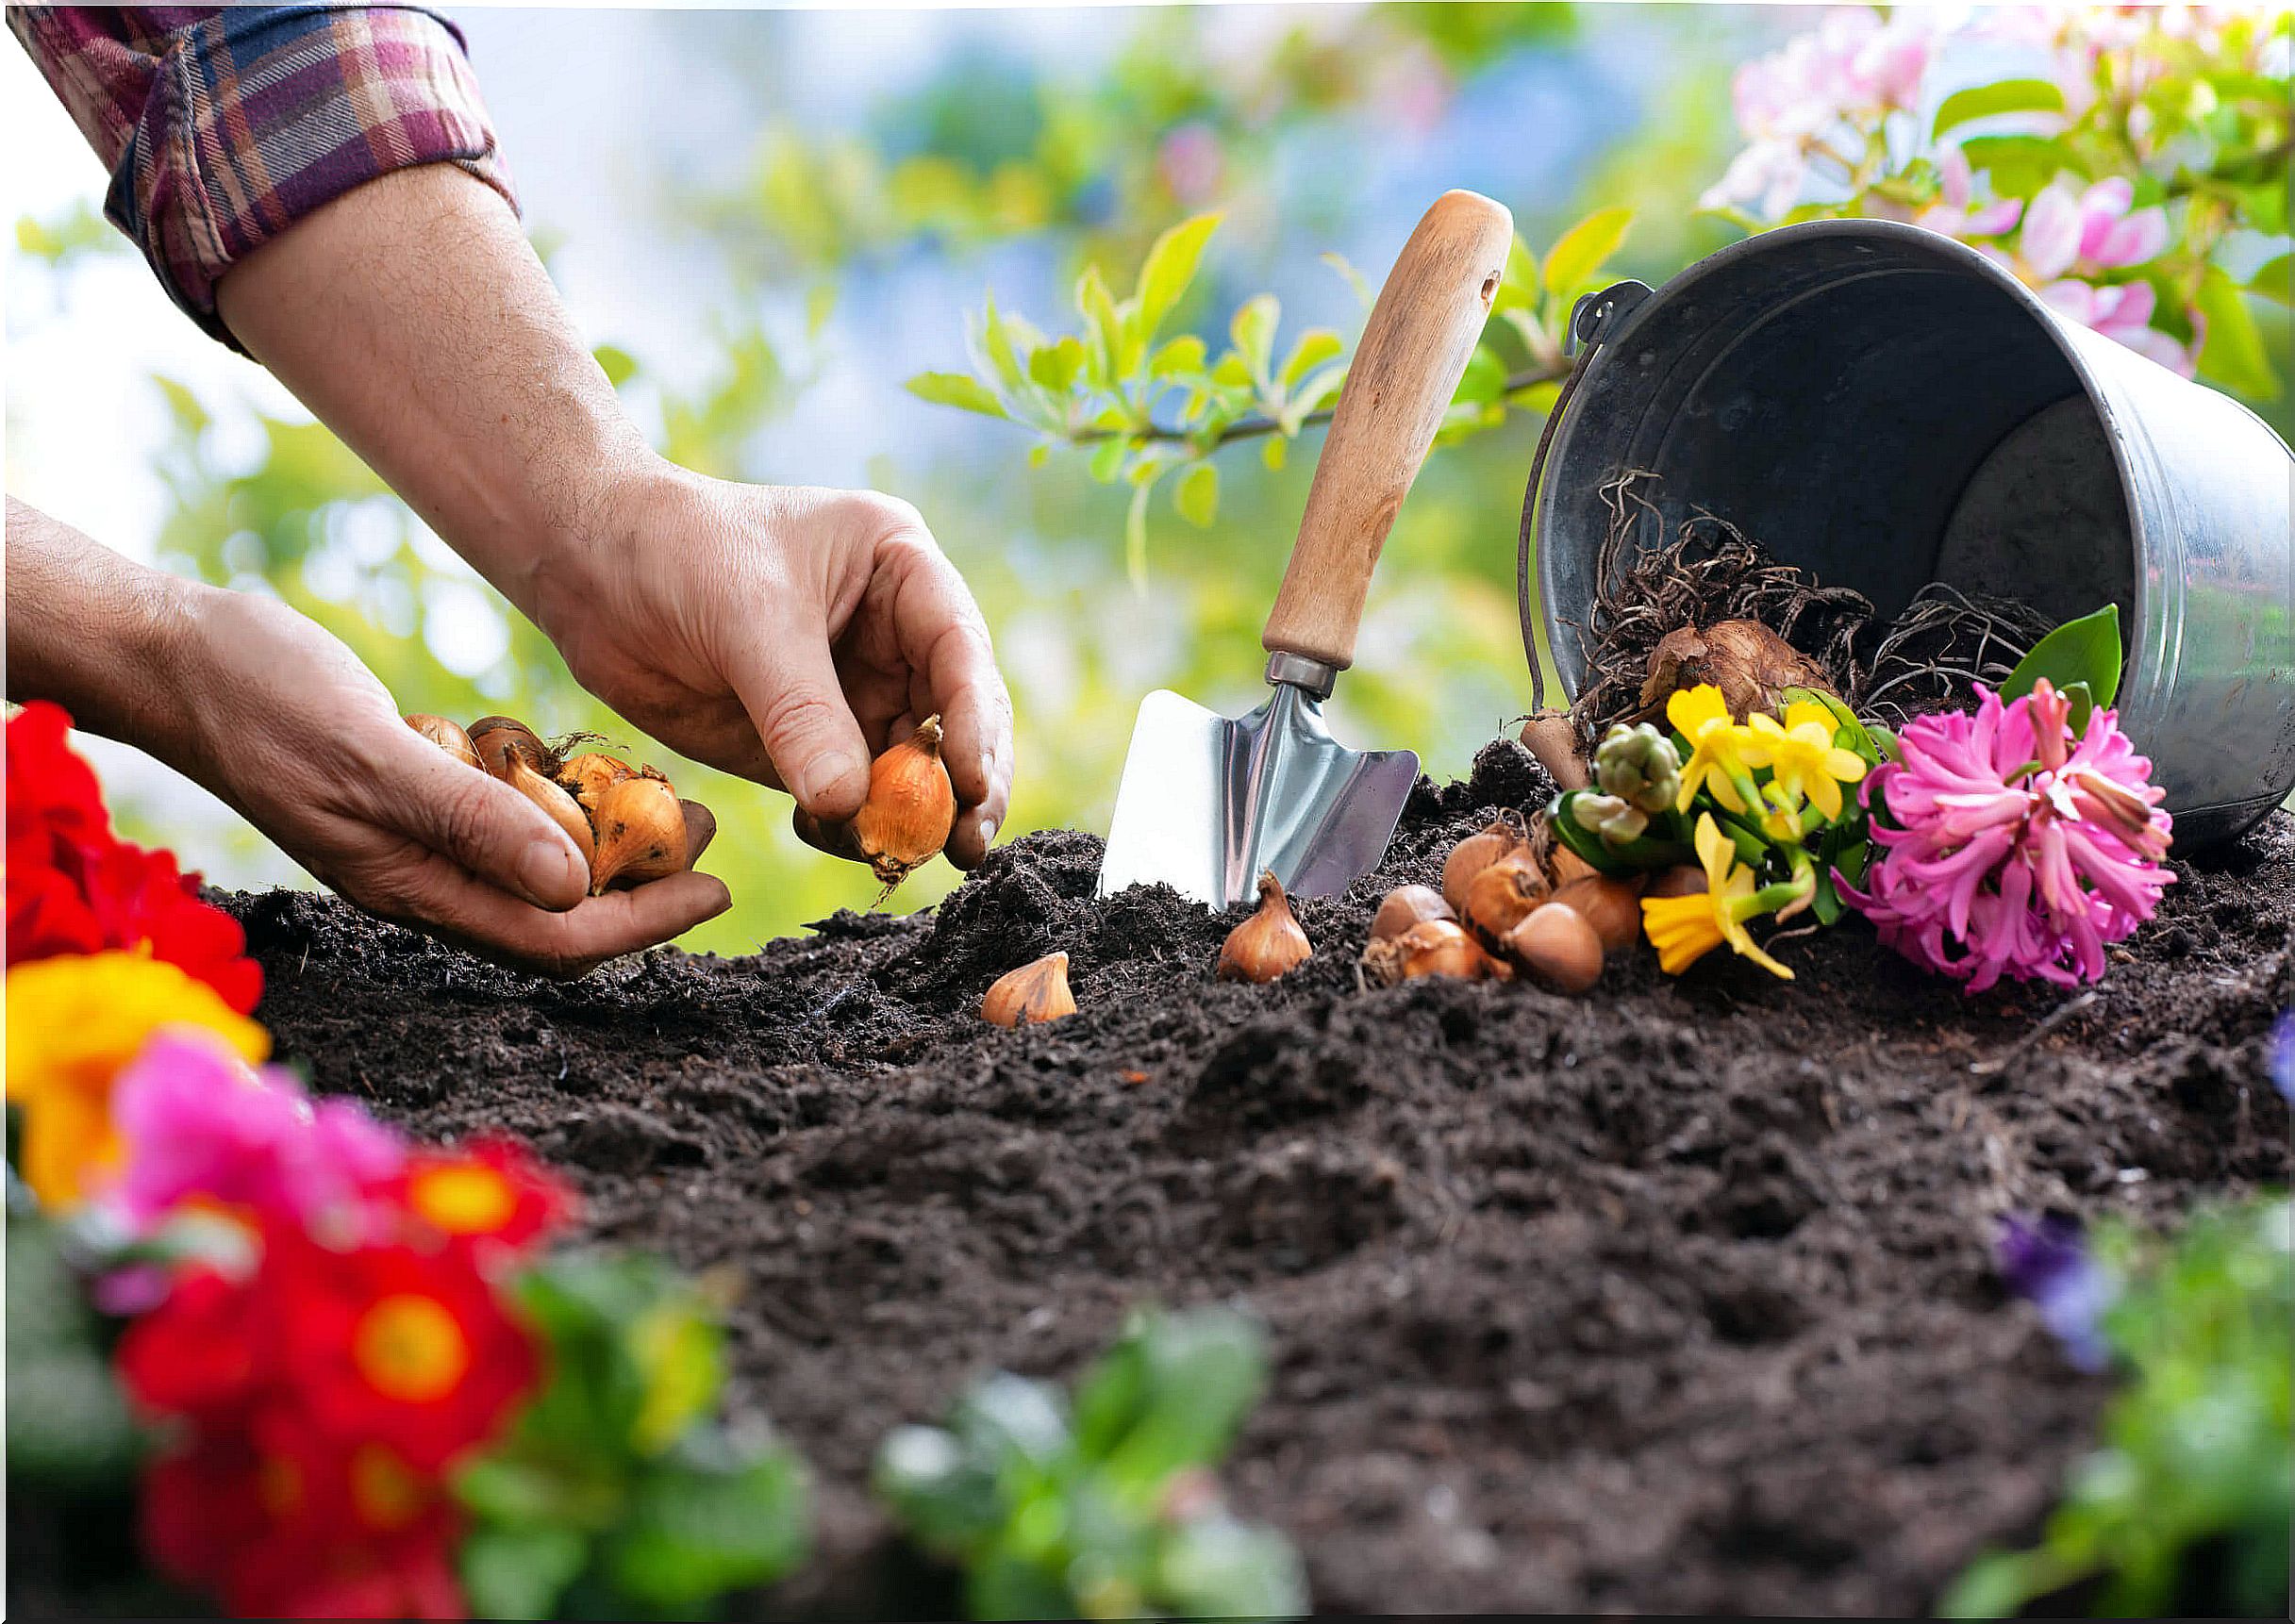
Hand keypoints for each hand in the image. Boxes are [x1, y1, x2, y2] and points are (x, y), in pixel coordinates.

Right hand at [160, 584, 730, 975]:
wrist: (177, 657)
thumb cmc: (262, 700)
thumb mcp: (374, 755)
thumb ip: (471, 820)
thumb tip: (574, 888)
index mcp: (413, 889)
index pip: (555, 939)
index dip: (644, 922)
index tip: (717, 888)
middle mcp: (421, 880)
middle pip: (556, 914)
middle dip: (641, 884)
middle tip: (708, 832)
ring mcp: (414, 841)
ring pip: (534, 869)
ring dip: (607, 844)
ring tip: (669, 800)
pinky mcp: (410, 797)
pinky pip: (501, 822)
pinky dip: (552, 803)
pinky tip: (581, 767)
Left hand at [536, 465, 1014, 866]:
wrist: (586, 571)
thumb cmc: (675, 552)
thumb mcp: (749, 620)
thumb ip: (802, 715)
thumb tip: (851, 807)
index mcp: (901, 571)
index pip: (961, 652)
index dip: (975, 722)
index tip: (973, 786)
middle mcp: (894, 634)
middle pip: (954, 720)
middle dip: (963, 785)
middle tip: (965, 847)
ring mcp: (853, 692)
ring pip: (909, 769)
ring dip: (910, 817)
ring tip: (899, 857)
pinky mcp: (808, 743)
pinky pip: (851, 798)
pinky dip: (852, 828)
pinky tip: (832, 838)